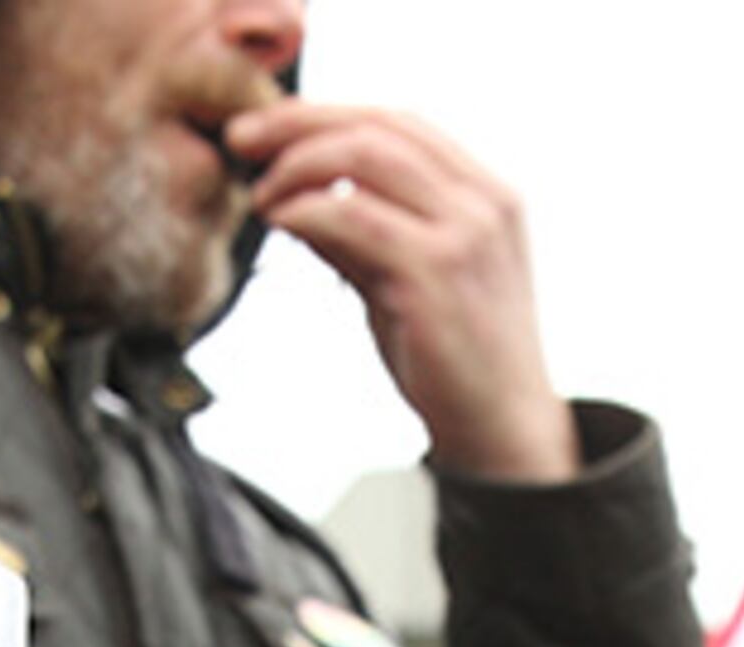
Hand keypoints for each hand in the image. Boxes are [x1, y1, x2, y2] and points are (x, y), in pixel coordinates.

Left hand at [225, 102, 579, 483]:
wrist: (502, 436)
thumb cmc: (455, 365)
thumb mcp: (408, 282)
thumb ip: (365, 236)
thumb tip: (299, 199)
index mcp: (487, 195)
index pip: (400, 122)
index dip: (327, 114)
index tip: (268, 125)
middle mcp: (485, 202)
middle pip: (378, 125)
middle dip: (299, 124)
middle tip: (241, 138)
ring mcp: (467, 233)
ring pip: (365, 156)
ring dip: (297, 165)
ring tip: (260, 194)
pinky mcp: (438, 272)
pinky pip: (354, 217)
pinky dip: (306, 210)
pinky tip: (280, 222)